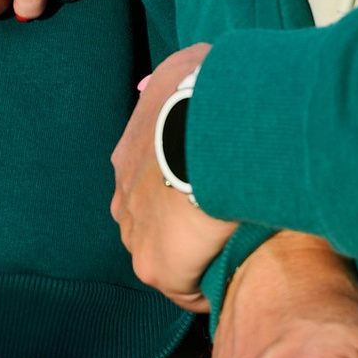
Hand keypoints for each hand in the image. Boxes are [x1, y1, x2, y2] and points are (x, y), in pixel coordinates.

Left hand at [110, 41, 229, 304]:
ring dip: (193, 259)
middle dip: (181, 227)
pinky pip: (183, 289)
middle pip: (150, 222)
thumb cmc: (208, 94)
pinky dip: (206, 288)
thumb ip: (180, 78)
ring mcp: (135, 233)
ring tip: (233, 254)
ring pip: (165, 257)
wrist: (214, 130)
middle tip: (224, 224)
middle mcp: (123, 195)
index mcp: (130, 153)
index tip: (210, 190)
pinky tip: (234, 277)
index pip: (149, 180)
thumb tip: (179, 81)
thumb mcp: (185, 68)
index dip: (180, 188)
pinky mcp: (156, 266)